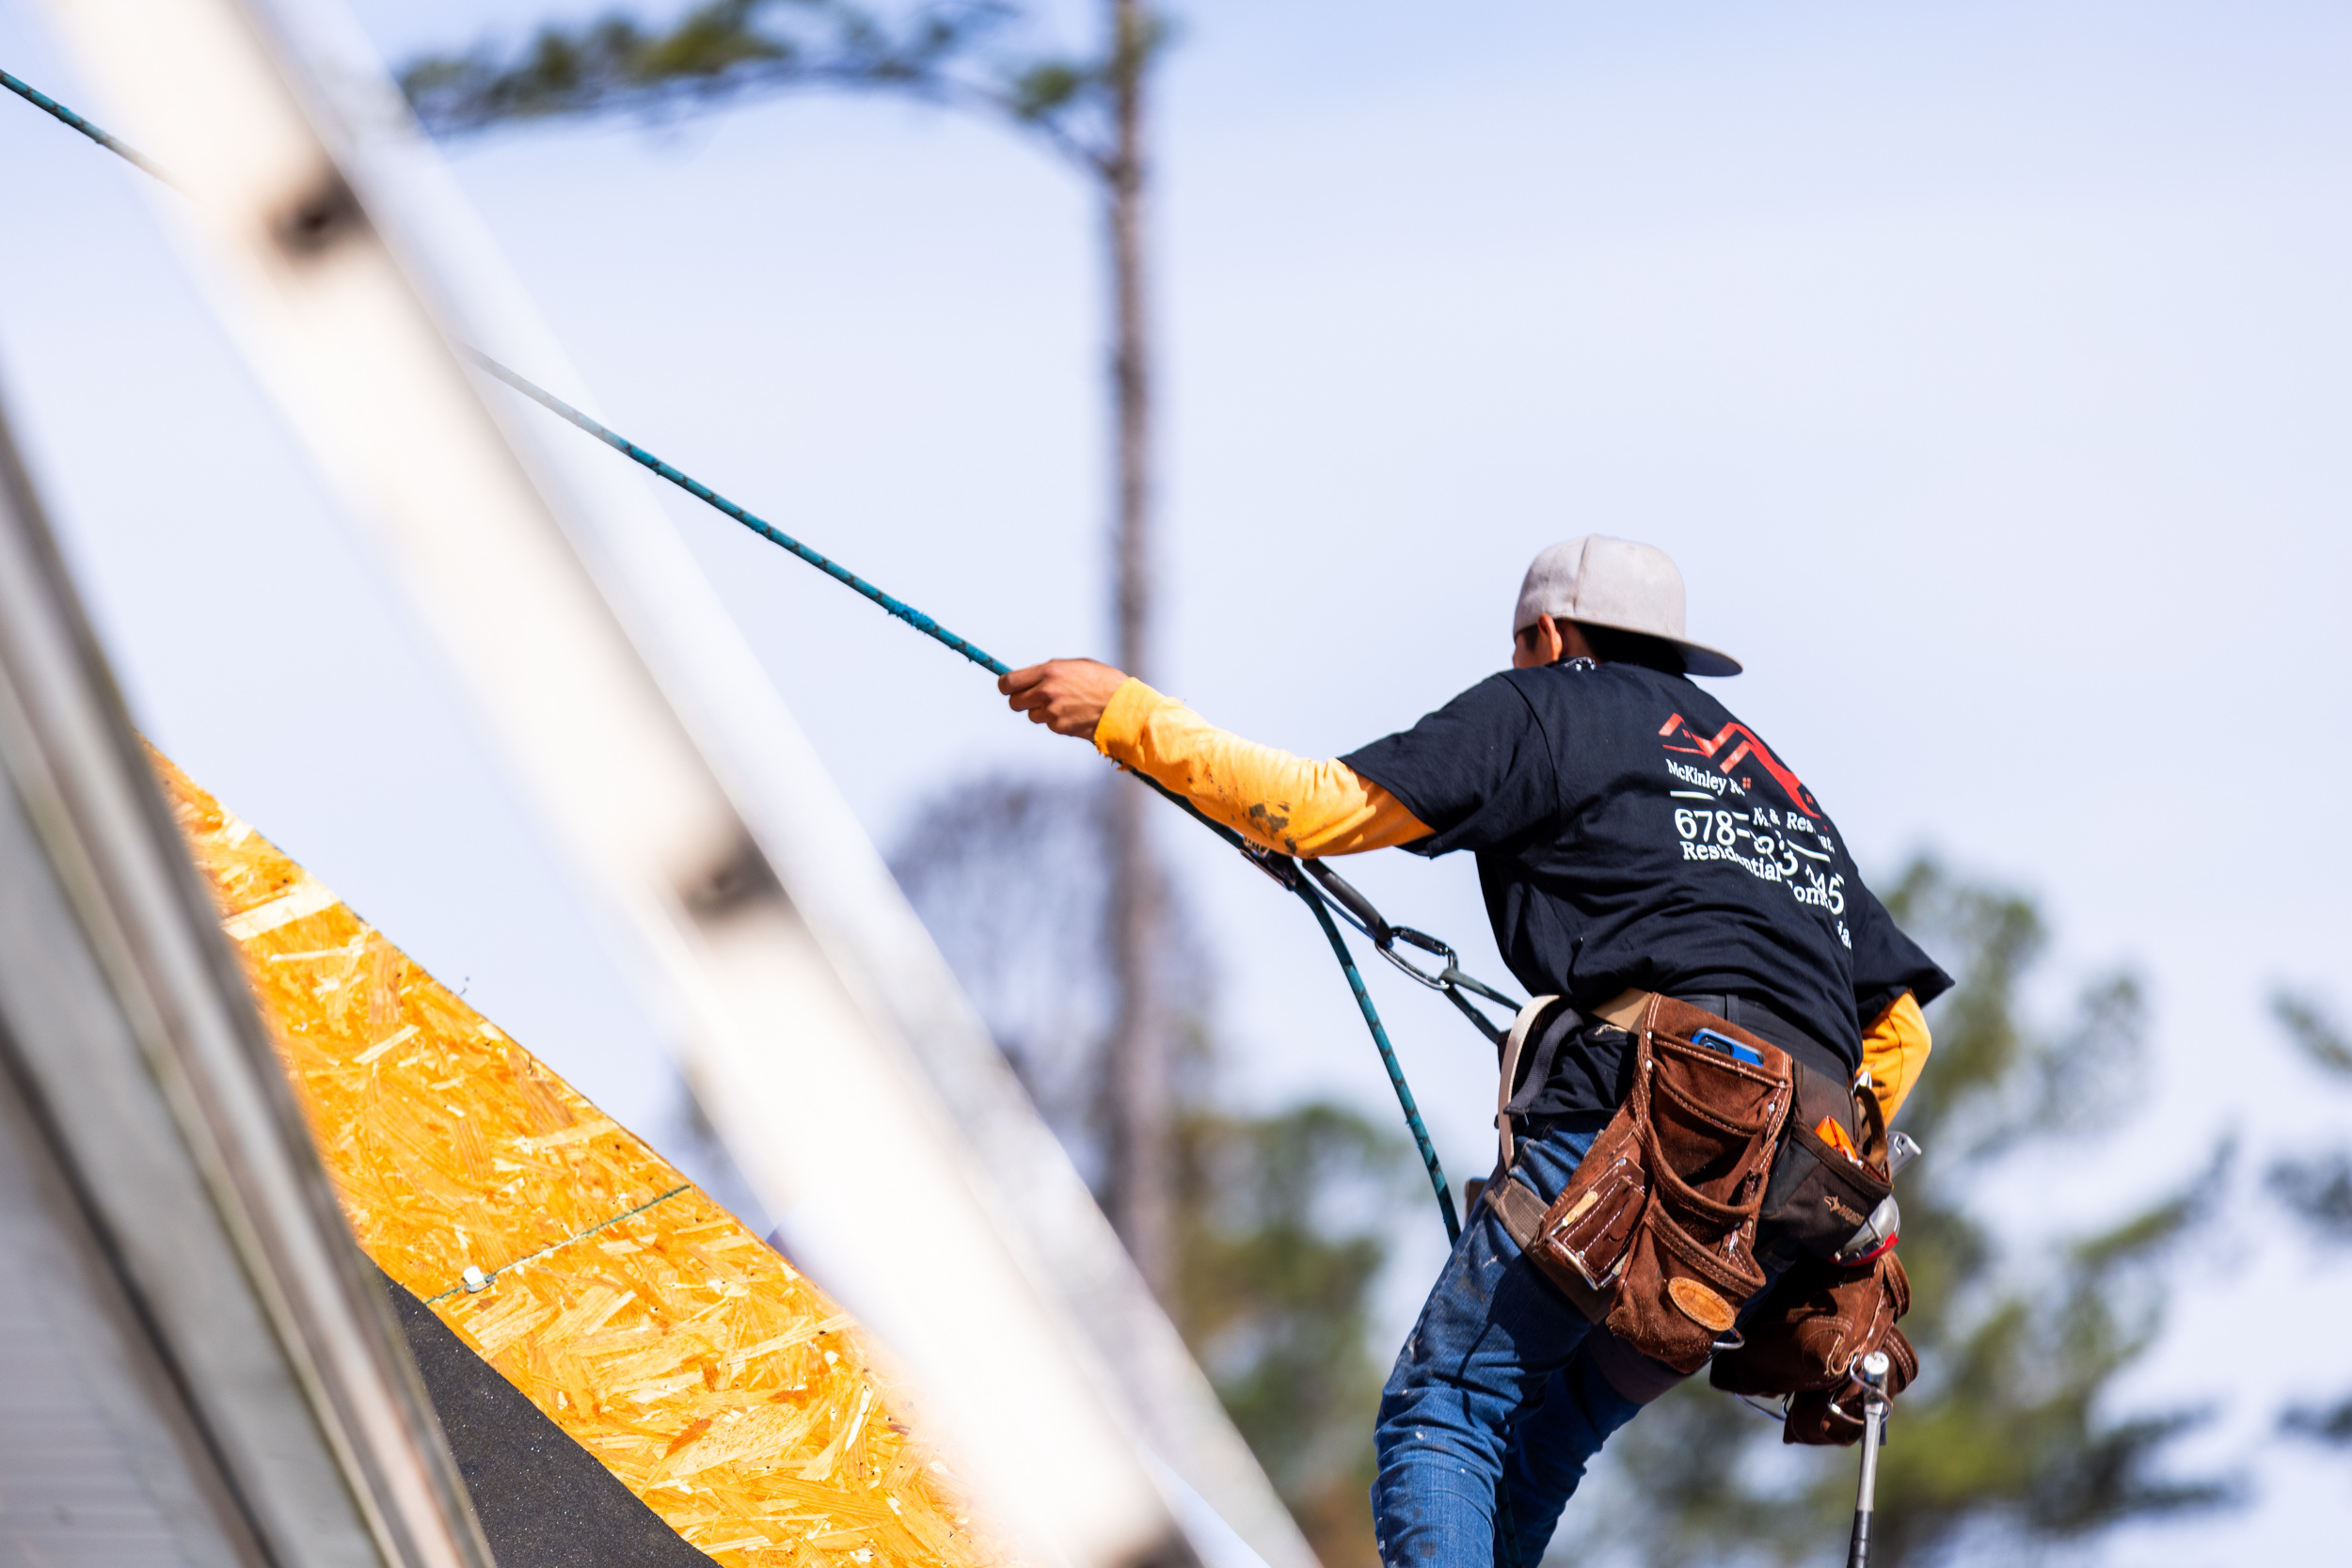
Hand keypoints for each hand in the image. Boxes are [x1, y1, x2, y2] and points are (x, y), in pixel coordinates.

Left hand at [999, 659, 1128, 741]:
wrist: (1124, 706)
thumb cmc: (1103, 681)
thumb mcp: (1076, 666)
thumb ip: (1050, 671)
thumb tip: (1029, 678)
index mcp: (1049, 671)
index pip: (1009, 682)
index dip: (1006, 686)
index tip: (1009, 688)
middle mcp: (1046, 691)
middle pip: (1014, 703)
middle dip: (1021, 701)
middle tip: (1034, 699)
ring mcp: (1052, 712)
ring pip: (1032, 715)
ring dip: (1042, 712)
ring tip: (1065, 705)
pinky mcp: (1060, 728)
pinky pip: (1049, 725)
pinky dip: (1058, 721)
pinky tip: (1075, 714)